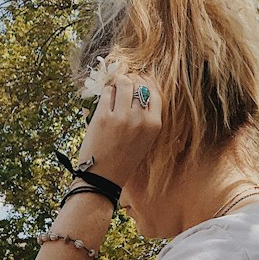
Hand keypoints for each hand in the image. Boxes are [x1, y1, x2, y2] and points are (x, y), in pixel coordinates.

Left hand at [75, 72, 161, 190]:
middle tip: (123, 86)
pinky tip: (105, 103)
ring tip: (114, 93)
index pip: (155, 92)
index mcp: (154, 125)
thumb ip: (145, 117)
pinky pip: (107, 92)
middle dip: (130, 81)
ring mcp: (122, 117)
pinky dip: (106, 93)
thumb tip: (139, 88)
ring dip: (117, 84)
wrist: (103, 178)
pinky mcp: (104, 116)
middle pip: (139, 84)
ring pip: (124, 83)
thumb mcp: (144, 140)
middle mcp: (141, 119)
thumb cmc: (123, 159)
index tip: (138, 83)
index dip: (145, 83)